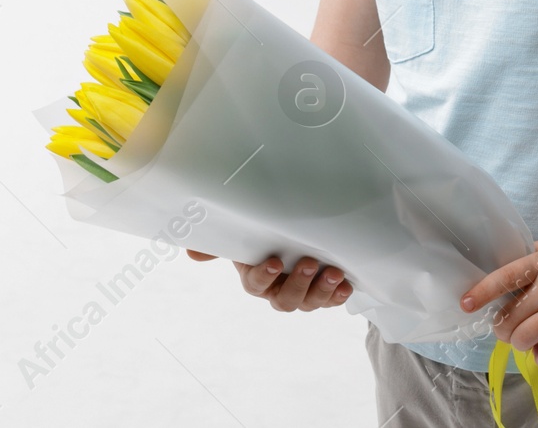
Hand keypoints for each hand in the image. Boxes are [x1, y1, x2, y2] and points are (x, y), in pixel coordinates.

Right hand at [186, 249, 352, 311]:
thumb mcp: (243, 235)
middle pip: (286, 300)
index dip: (264, 277)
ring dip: (321, 290)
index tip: (275, 262)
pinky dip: (338, 296)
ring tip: (334, 273)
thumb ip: (219, 243)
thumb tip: (191, 251)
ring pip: (309, 303)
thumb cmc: (264, 237)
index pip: (255, 285)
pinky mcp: (323, 292)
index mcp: (256, 278)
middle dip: (299, 284)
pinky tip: (346, 285)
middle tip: (309, 263)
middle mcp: (277, 291)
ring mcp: (301, 294)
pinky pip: (330, 300)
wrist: (293, 236)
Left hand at [459, 228, 537, 370]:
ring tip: (525, 338)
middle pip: (509, 318)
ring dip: (518, 342)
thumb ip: (534, 254)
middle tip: (506, 326)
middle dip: (501, 327)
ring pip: (525, 338)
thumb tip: (509, 260)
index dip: (481, 293)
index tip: (464, 304)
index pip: (504, 278)